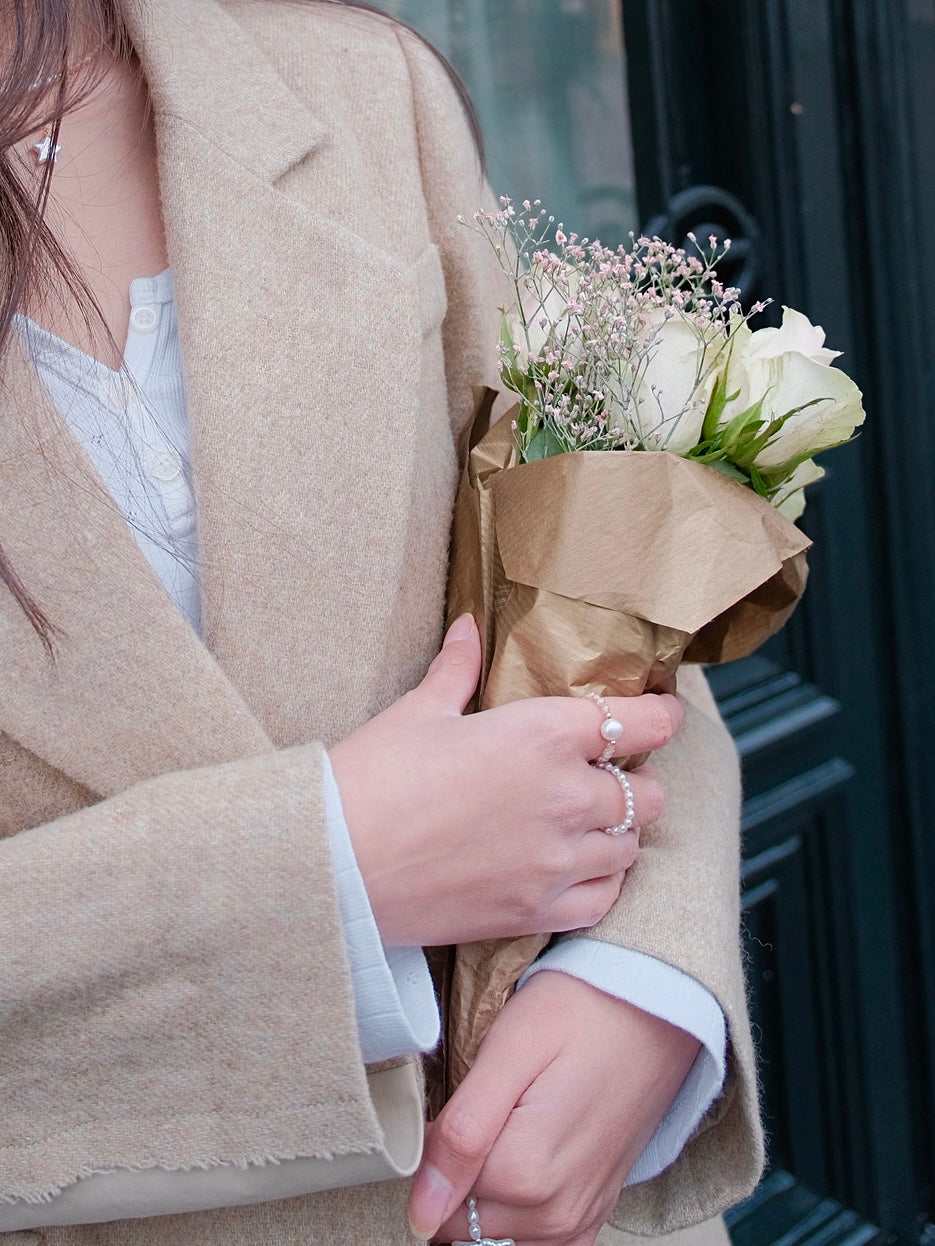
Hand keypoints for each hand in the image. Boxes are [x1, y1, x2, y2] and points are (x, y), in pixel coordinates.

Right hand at [329, 615, 682, 946]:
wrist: (330, 866)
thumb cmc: (368, 778)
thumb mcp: (418, 712)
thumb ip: (458, 669)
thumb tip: (468, 628)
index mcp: (543, 735)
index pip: (640, 724)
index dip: (662, 716)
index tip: (663, 713)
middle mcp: (566, 797)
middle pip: (646, 791)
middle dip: (635, 779)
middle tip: (611, 773)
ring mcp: (556, 859)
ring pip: (631, 845)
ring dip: (620, 830)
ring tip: (594, 822)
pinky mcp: (536, 910)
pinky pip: (604, 899)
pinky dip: (602, 883)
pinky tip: (580, 870)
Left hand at [409, 971, 701, 1244]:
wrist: (655, 1007)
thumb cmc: (582, 1011)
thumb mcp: (509, 1050)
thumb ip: (461, 1134)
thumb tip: (420, 1213)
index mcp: (525, 1174)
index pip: (435, 1201)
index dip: (429, 1153)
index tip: (450, 1108)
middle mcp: (555, 1213)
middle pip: (462, 1223)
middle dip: (455, 1175)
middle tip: (483, 1109)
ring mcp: (577, 1219)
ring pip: (492, 1235)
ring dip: (484, 1192)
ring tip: (505, 1125)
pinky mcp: (592, 1214)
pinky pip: (533, 1242)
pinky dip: (514, 1211)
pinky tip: (522, 1160)